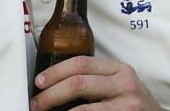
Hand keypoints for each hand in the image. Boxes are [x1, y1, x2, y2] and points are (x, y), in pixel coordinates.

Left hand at [32, 56, 160, 110]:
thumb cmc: (134, 105)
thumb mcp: (120, 86)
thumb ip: (97, 80)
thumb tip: (56, 85)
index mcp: (119, 69)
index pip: (81, 63)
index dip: (56, 72)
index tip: (39, 82)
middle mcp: (124, 83)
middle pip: (78, 82)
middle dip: (50, 94)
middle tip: (36, 104)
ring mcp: (127, 104)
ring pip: (82, 109)